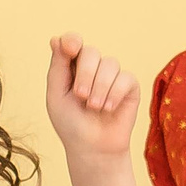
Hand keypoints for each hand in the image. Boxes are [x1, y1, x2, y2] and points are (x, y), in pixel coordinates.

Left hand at [44, 34, 139, 162]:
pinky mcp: (129, 85)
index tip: (70, 47)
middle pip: (91, 52)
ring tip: (94, 108)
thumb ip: (57, 67)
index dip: (72, 41)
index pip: (73, 42)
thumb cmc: (70, 123)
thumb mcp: (57, 95)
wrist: (92, 147)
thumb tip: (56, 38)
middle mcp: (92, 67)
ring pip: (110, 64)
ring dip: (99, 88)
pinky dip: (114, 95)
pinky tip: (108, 109)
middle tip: (80, 96)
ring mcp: (112, 75)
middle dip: (85, 74)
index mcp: (72, 66)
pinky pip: (125, 78)